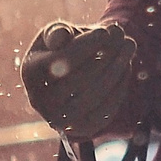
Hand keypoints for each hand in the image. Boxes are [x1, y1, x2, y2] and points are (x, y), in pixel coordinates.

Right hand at [20, 22, 137, 138]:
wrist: (66, 78)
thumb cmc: (62, 48)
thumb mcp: (56, 34)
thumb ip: (57, 32)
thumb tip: (60, 37)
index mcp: (30, 72)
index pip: (61, 60)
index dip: (86, 45)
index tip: (106, 31)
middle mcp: (39, 100)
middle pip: (80, 80)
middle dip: (107, 56)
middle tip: (126, 39)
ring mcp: (59, 118)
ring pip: (93, 97)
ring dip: (116, 71)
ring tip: (129, 47)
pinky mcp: (79, 129)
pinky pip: (104, 112)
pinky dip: (119, 88)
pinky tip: (126, 67)